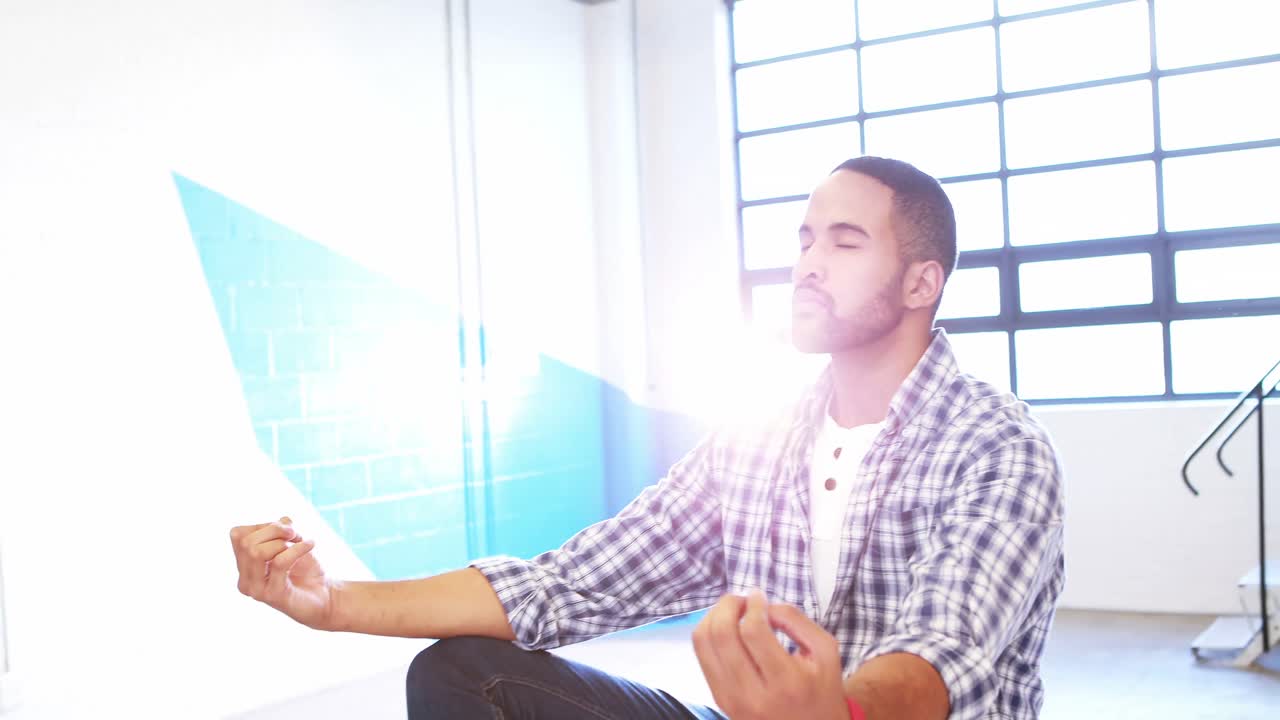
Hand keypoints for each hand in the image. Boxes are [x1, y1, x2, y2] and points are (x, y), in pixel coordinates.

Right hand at [229, 516, 333, 629]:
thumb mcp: (292, 542)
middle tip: (296, 535)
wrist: (326, 597)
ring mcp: (256, 590)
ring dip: (283, 541)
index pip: (238, 536)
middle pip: (246, 542)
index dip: (263, 525)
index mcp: (244, 567)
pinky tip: (311, 544)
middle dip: (274, 530)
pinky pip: (280, 562)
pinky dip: (297, 548)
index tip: (285, 531)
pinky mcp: (273, 595)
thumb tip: (283, 521)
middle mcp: (244, 580)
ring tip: (302, 542)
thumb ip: (282, 529)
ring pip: (256, 552)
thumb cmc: (307, 569)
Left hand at [691, 590, 847, 719]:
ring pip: (704, 643)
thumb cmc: (821, 688)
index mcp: (786, 682)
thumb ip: (796, 619)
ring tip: (733, 612)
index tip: (759, 597)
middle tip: (742, 600)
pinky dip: (709, 634)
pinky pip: (702, 657)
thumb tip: (763, 605)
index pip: (753, 631)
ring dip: (714, 617)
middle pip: (722, 634)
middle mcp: (753, 694)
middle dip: (728, 605)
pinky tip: (727, 630)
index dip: (752, 605)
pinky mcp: (720, 700)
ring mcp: (731, 699)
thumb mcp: (825, 650)